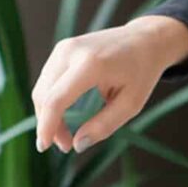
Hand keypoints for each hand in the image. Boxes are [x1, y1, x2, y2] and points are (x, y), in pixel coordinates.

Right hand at [31, 14, 187, 153]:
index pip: (57, 99)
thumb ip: (104, 126)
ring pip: (42, 89)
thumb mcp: (131, 104)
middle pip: (44, 95)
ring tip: (66, 135)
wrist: (145, 40)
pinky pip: (47, 81)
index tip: (45, 146)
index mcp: (91, 64)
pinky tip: (63, 115)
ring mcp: (64, 47)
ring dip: (48, 115)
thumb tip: (78, 145)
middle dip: (49, 125)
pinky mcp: (62, 49)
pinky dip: (50, 101)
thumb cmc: (141, 72)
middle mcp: (72, 52)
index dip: (47, 125)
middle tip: (66, 146)